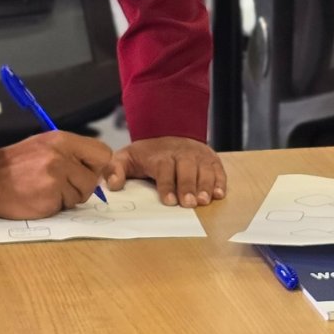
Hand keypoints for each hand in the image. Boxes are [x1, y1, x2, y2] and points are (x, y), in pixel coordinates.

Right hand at [0, 132, 111, 218]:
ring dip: (68, 197)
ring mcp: (55, 178)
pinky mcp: (48, 198)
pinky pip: (65, 207)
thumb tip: (100, 167)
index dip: (97, 166)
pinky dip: (55, 206)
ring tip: (46, 189)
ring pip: (81, 195)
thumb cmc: (16, 164)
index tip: (88, 171)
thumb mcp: (45, 145)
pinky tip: (39, 198)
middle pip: (93, 178)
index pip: (103, 153)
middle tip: (64, 184)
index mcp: (63, 140)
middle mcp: (61, 157)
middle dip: (83, 185)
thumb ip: (73, 152)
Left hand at [106, 137, 226, 206]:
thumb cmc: (147, 153)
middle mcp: (182, 154)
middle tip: (189, 204)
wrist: (169, 130)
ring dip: (206, 185)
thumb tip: (112, 184)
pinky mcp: (211, 159)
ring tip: (204, 201)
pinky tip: (219, 194)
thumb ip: (115, 169)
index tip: (169, 201)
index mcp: (160, 156)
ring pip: (204, 170)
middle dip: (188, 186)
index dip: (167, 185)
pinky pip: (218, 169)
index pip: (164, 170)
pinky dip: (220, 181)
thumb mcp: (126, 157)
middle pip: (186, 169)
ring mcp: (198, 156)